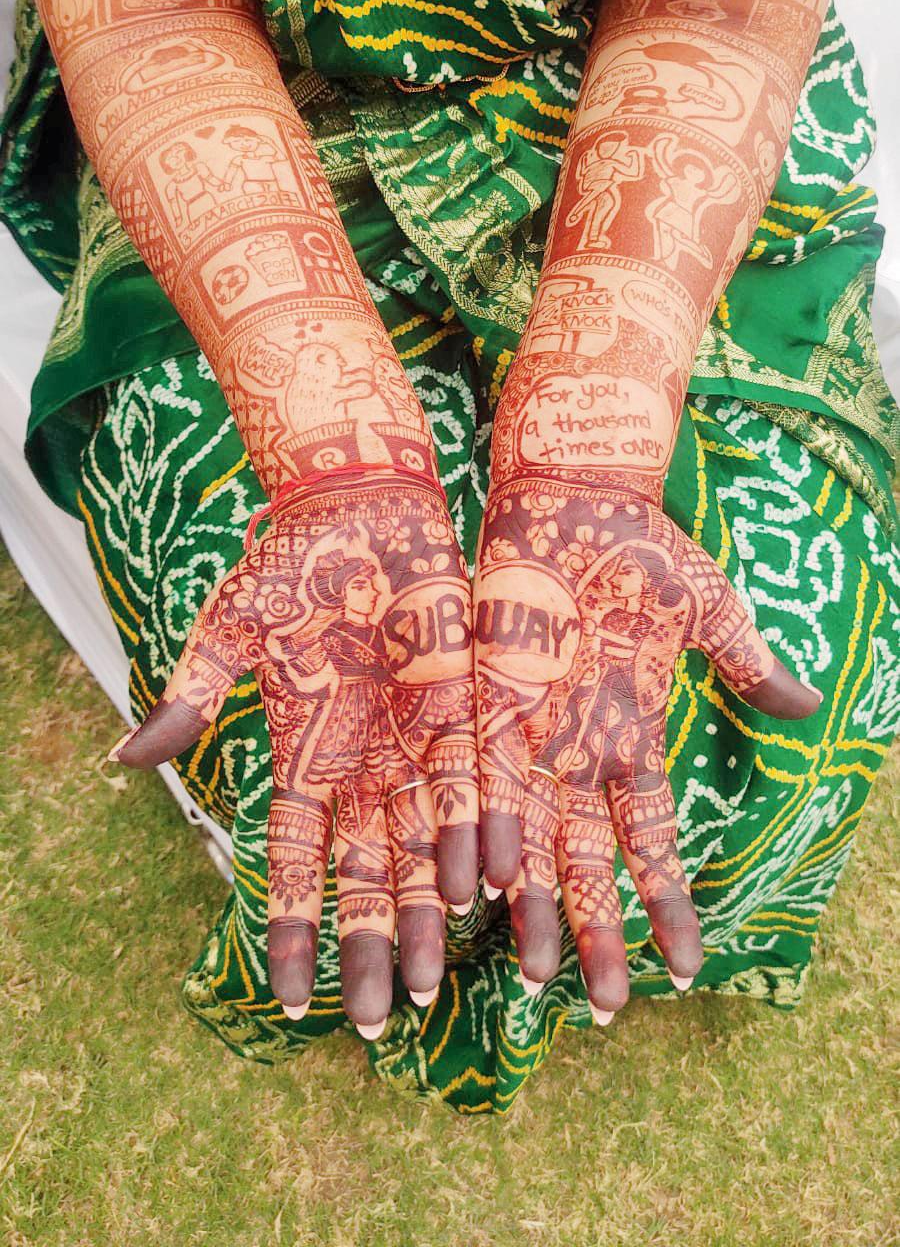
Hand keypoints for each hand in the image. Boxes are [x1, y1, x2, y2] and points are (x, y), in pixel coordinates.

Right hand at [109, 471, 478, 1035]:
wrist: (364, 507)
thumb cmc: (292, 565)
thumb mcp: (233, 630)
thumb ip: (190, 696)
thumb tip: (121, 760)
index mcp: (303, 755)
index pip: (292, 863)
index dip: (290, 926)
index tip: (285, 996)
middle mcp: (362, 765)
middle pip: (367, 876)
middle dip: (372, 948)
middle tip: (380, 1023)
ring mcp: (415, 743)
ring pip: (425, 850)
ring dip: (429, 916)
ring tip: (435, 986)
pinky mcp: (464, 710)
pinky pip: (472, 785)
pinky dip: (476, 838)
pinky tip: (483, 892)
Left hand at [473, 473, 819, 1017]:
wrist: (570, 495)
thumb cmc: (641, 550)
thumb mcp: (706, 609)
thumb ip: (746, 662)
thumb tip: (808, 703)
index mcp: (632, 737)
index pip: (653, 842)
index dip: (667, 902)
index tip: (686, 966)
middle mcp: (578, 751)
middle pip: (588, 864)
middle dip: (598, 934)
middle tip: (603, 1011)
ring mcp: (528, 731)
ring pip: (528, 842)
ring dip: (533, 909)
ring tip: (532, 978)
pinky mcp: (483, 699)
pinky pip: (478, 781)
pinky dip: (479, 833)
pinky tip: (477, 890)